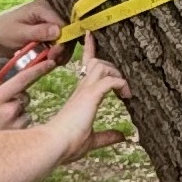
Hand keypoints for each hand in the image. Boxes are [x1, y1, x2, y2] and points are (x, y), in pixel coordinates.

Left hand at [0, 0, 68, 58]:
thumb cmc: (2, 31)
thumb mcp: (19, 33)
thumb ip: (39, 32)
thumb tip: (58, 31)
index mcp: (43, 7)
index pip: (63, 23)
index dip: (63, 39)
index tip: (54, 54)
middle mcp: (49, 12)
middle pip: (67, 30)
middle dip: (63, 47)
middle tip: (55, 60)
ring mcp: (49, 22)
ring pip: (65, 38)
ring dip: (61, 52)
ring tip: (54, 62)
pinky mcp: (47, 32)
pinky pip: (58, 42)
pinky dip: (57, 52)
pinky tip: (53, 60)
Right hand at [0, 56, 41, 132]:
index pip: (21, 80)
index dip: (37, 70)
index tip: (49, 63)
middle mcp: (7, 109)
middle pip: (24, 96)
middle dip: (18, 99)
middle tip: (3, 109)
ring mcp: (15, 123)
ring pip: (25, 111)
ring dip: (18, 114)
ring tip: (1, 124)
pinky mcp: (20, 135)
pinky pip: (25, 123)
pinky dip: (19, 125)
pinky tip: (5, 131)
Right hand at [47, 40, 129, 162]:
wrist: (54, 145)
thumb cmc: (67, 144)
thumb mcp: (93, 140)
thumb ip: (107, 136)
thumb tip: (122, 136)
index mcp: (80, 96)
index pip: (86, 66)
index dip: (90, 50)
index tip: (92, 36)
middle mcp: (81, 89)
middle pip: (96, 62)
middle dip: (112, 65)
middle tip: (124, 82)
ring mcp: (84, 91)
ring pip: (102, 65)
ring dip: (117, 75)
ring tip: (126, 92)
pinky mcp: (89, 96)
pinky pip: (109, 80)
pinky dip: (120, 84)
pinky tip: (126, 95)